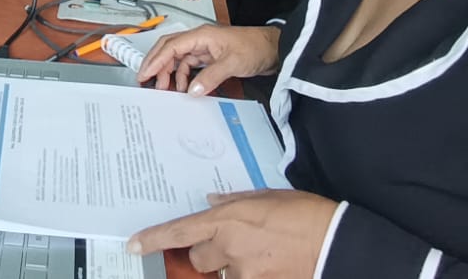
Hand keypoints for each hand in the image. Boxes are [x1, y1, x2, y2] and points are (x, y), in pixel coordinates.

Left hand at [126, 189, 338, 278]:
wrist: (335, 242)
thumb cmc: (306, 214)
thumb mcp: (267, 197)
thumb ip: (235, 201)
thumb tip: (212, 200)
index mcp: (228, 219)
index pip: (179, 231)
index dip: (152, 238)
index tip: (132, 244)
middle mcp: (230, 247)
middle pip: (199, 257)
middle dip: (210, 253)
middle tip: (234, 243)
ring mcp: (243, 272)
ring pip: (223, 273)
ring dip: (234, 266)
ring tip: (264, 253)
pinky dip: (251, 273)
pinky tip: (270, 264)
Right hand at [137, 25, 280, 95]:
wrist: (274, 49)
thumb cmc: (256, 47)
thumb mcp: (232, 63)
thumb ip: (210, 78)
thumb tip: (191, 90)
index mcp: (201, 35)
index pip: (171, 46)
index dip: (155, 60)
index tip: (145, 74)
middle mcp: (200, 40)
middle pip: (170, 50)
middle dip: (157, 65)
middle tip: (146, 81)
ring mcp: (205, 49)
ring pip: (179, 59)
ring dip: (170, 73)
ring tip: (166, 89)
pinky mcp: (211, 58)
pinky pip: (190, 66)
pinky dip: (184, 77)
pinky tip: (185, 88)